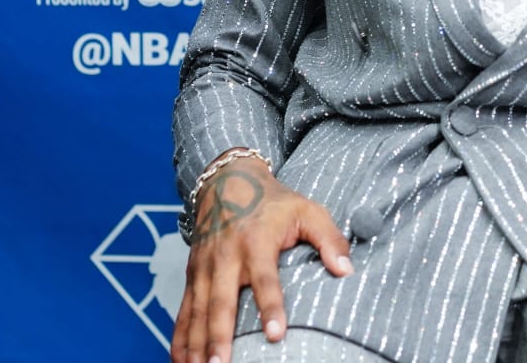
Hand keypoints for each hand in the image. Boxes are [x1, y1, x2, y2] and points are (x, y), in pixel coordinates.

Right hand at [172, 153, 352, 362]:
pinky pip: (183, 311)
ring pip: (198, 311)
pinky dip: (179, 337)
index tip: (276, 334)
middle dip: (219, 336)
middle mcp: (225, 257)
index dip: (270, 305)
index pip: (264, 278)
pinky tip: (180, 361)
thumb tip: (346, 270)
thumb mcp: (307, 210)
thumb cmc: (274, 201)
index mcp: (255, 241)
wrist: (228, 181)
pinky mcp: (193, 276)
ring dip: (196, 343)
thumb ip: (329, 238)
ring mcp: (204, 268)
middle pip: (221, 302)